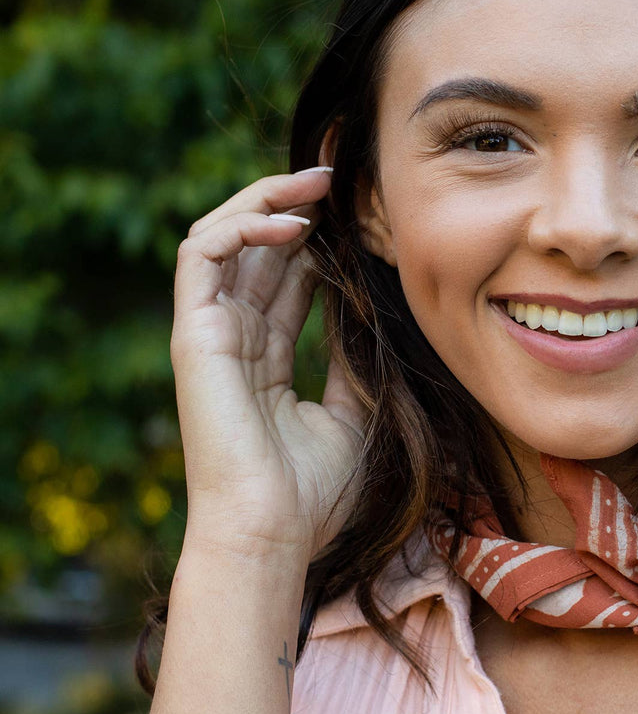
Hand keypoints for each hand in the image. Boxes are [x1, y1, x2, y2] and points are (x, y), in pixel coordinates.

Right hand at [170, 164, 368, 566]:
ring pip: (223, 238)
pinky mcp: (193, 334)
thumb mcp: (351, 412)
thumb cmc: (313, 492)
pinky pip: (202, 254)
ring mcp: (209, 334)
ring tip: (317, 184)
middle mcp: (232, 340)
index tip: (356, 217)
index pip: (283, 279)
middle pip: (255, 251)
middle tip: (340, 180)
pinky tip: (295, 227)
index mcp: (263, 359)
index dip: (314, 241)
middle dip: (294, 207)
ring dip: (266, 202)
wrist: (274, 533)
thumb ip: (351, 360)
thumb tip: (369, 311)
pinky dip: (244, 227)